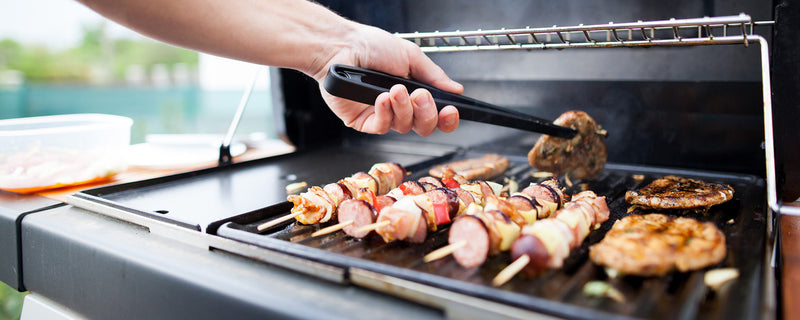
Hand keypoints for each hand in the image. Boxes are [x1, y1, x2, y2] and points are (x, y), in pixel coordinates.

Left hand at [311, 23, 463, 135]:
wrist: (341, 46)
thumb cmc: (371, 46)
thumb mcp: (410, 55)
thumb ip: (434, 75)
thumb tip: (455, 89)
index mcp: (414, 92)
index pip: (438, 115)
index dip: (446, 119)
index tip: (451, 110)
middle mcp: (400, 108)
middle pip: (424, 127)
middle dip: (427, 113)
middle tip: (420, 96)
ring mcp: (382, 116)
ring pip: (404, 127)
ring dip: (403, 108)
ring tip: (395, 89)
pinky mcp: (363, 122)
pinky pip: (381, 127)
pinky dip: (384, 113)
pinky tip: (381, 98)